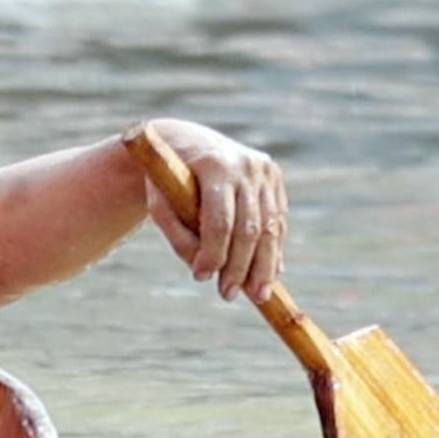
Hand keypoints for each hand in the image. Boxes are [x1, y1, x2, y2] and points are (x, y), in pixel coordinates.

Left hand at [137, 119, 286, 302]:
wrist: (185, 142)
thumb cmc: (167, 179)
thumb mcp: (160, 204)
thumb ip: (178, 237)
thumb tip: (204, 273)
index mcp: (214, 165)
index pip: (220, 220)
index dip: (214, 253)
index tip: (202, 277)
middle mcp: (245, 165)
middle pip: (250, 228)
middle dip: (241, 267)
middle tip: (227, 294)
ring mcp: (264, 170)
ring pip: (271, 227)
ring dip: (265, 266)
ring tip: (258, 295)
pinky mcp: (274, 177)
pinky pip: (278, 220)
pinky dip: (274, 250)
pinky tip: (268, 275)